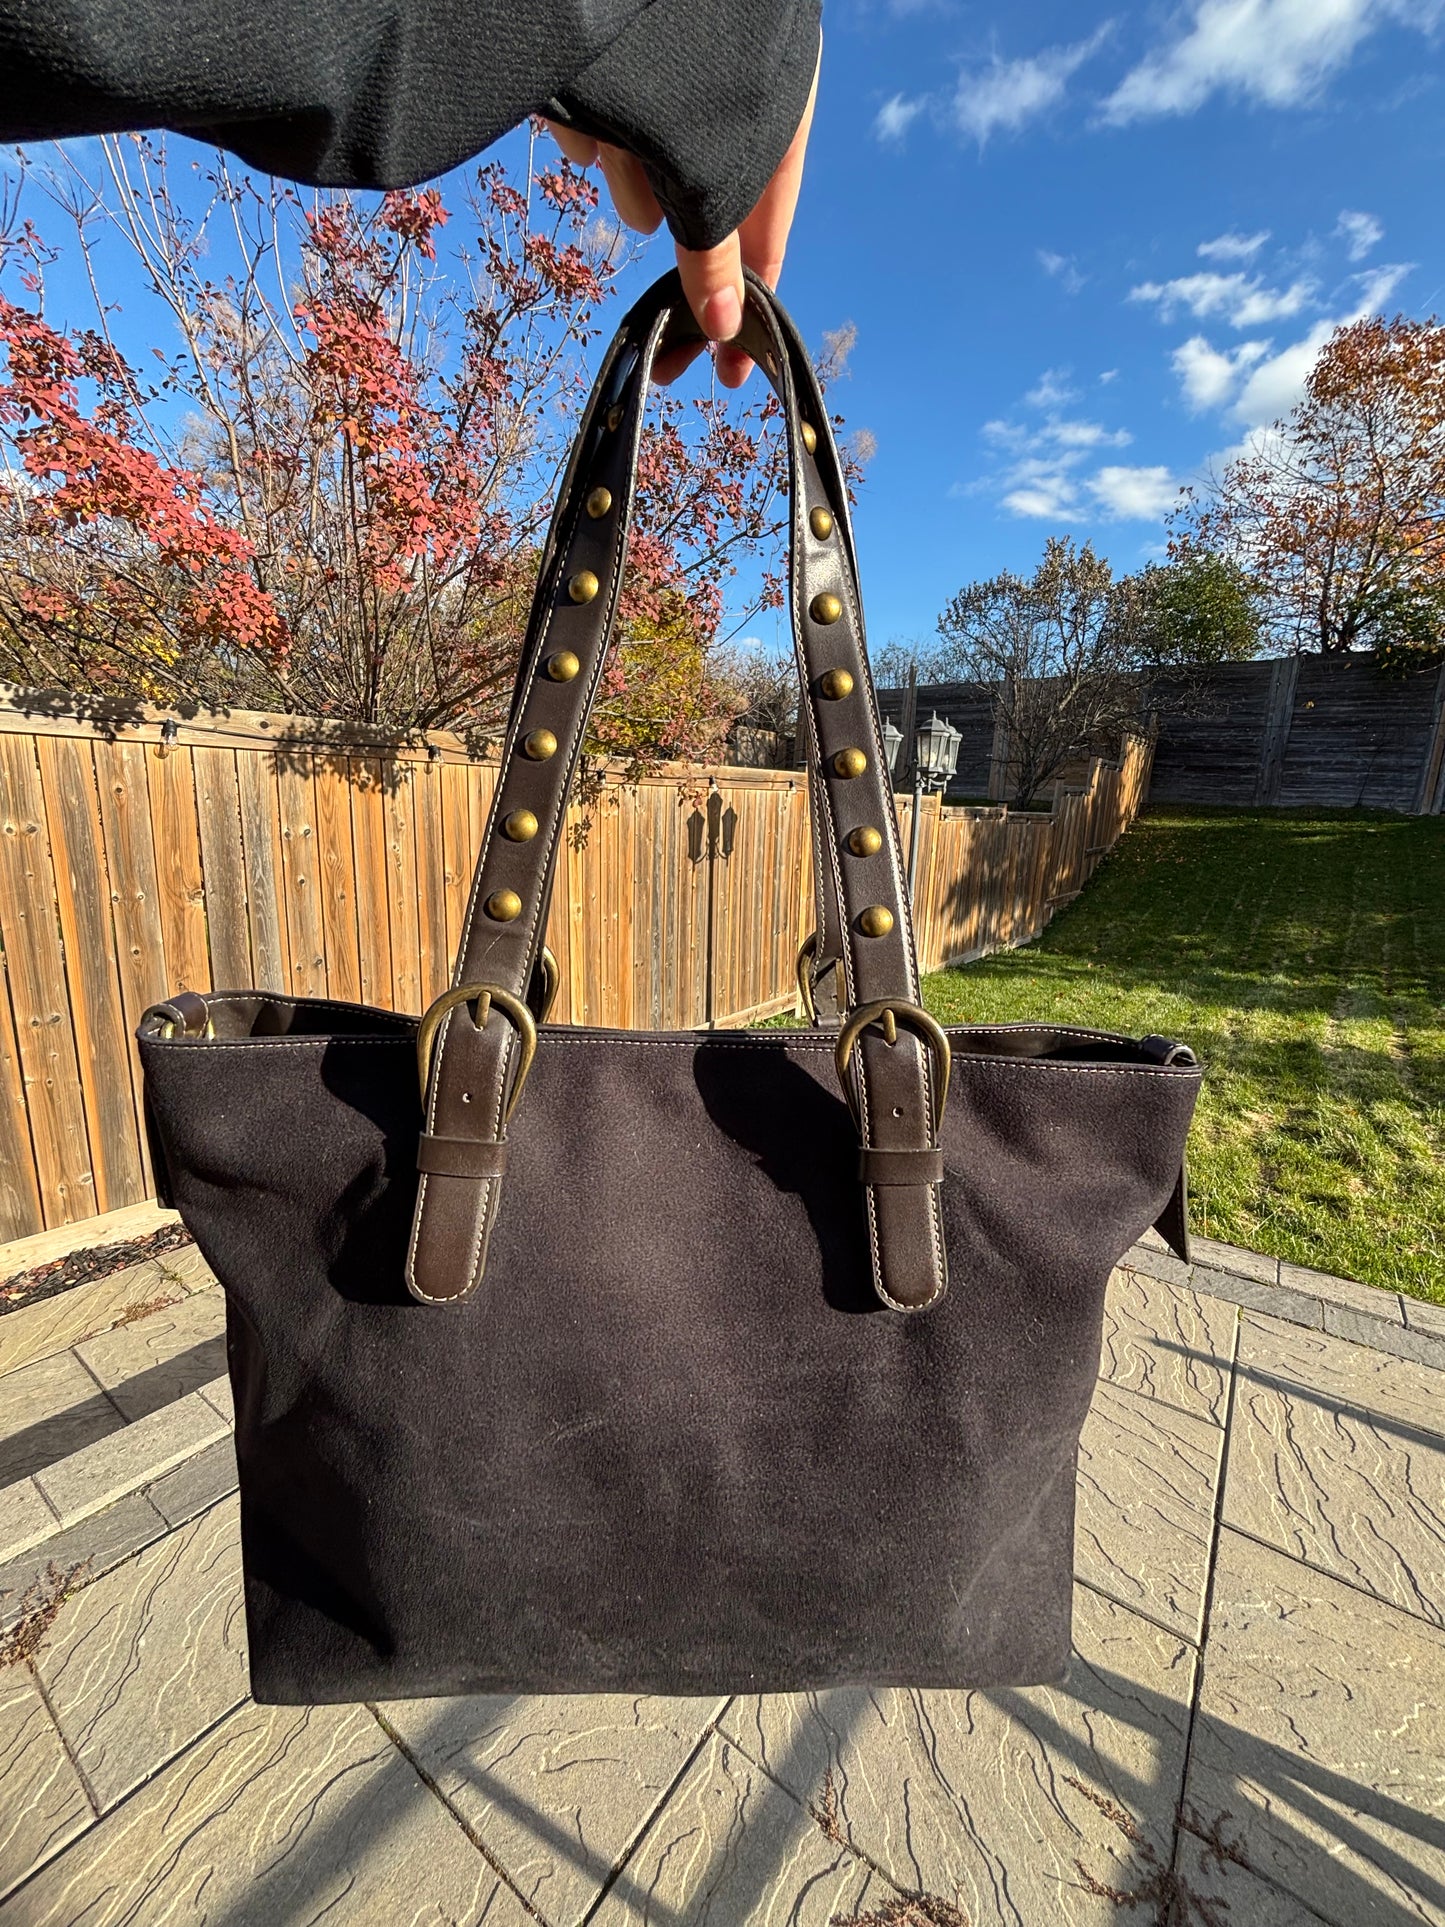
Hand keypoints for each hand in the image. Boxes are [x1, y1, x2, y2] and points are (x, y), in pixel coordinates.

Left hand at [545, 40, 818, 387]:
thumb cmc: (676, 50)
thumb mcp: (706, 167)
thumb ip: (714, 248)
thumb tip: (729, 327)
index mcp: (777, 117)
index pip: (768, 234)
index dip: (748, 304)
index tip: (729, 371)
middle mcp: (730, 101)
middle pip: (699, 207)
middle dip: (671, 230)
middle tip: (652, 306)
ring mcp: (670, 85)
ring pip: (643, 164)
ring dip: (624, 167)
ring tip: (608, 137)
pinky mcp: (610, 70)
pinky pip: (602, 125)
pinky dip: (590, 128)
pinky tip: (579, 108)